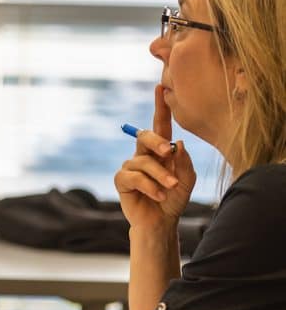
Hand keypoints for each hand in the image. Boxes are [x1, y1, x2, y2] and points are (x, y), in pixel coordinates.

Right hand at [114, 85, 196, 230]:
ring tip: (170, 188)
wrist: (161, 222)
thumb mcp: (186, 179)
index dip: (160, 107)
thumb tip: (177, 143)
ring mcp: (131, 167)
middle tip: (168, 151)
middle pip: (145, 136)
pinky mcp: (122, 181)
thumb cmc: (174, 199)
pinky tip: (158, 196)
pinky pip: (133, 176)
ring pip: (143, 161)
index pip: (160, 126)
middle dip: (156, 141)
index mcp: (160, 151)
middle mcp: (143, 155)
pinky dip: (148, 186)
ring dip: (160, 175)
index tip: (161, 87)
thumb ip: (184, 162)